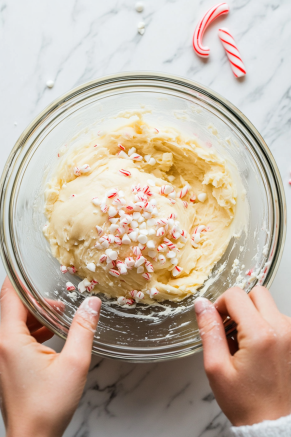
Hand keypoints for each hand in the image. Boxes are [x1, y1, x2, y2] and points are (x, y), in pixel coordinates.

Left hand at [0, 277, 100, 436]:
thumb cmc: (47, 406)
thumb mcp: (74, 363)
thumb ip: (83, 329)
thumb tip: (92, 304)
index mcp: (10, 339)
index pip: (9, 295)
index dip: (21, 280)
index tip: (34, 270)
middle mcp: (1, 344)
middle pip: (11, 306)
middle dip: (35, 299)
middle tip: (58, 302)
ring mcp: (1, 354)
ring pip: (13, 321)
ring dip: (35, 315)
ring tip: (59, 318)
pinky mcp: (6, 364)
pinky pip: (14, 336)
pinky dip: (31, 329)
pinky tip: (50, 335)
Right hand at [194, 286, 290, 426]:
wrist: (273, 424)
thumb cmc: (245, 402)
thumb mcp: (216, 367)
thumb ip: (209, 330)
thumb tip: (202, 305)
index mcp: (260, 334)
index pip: (236, 295)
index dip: (219, 304)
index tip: (216, 322)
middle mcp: (282, 329)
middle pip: (256, 292)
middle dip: (239, 305)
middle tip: (230, 328)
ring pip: (268, 305)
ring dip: (253, 315)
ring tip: (243, 343)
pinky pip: (277, 319)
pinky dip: (264, 325)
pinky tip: (256, 348)